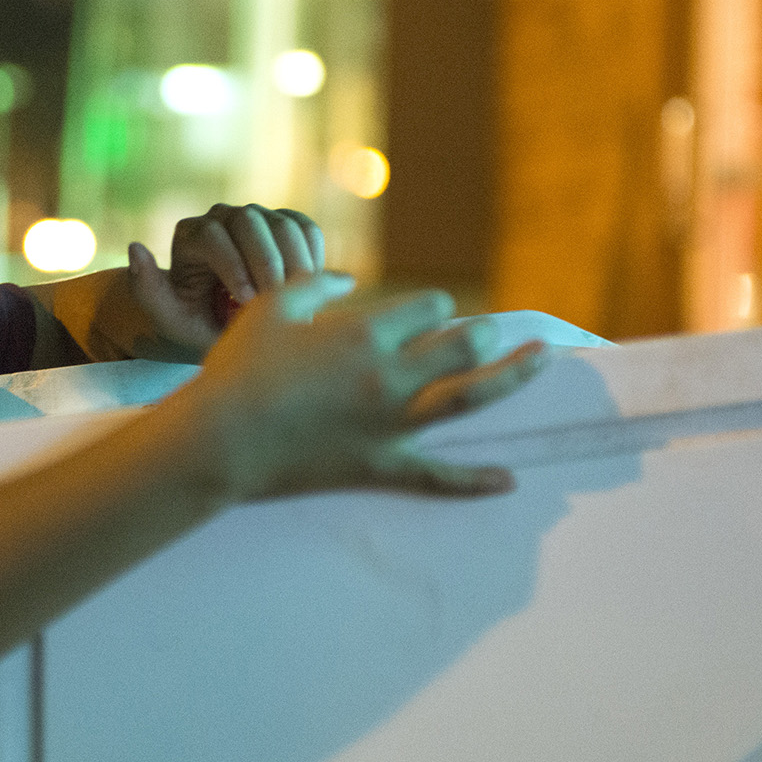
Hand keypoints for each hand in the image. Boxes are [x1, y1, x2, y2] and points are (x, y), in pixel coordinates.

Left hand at [127, 203, 324, 353]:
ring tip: (300, 301)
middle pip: (252, 222)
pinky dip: (314, 257)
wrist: (221, 322)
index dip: (235, 268)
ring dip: (297, 262)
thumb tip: (136, 249)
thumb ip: (146, 289)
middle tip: (280, 303)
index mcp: (190, 234)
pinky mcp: (285, 225)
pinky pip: (307, 230)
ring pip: (284, 224)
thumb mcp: (165, 316)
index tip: (249, 304)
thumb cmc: (192, 323)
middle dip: (269, 264)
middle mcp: (222, 217)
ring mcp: (257, 216)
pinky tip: (312, 289)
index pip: (214, 237)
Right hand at [175, 274, 549, 502]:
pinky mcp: (381, 465)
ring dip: (512, 377)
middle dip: (484, 334)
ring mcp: (391, 425)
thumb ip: (313, 285)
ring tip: (542, 361)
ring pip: (469, 399)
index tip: (427, 312)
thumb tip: (346, 280)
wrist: (219, 439)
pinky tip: (510, 479)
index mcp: (365, 332)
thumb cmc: (238, 369)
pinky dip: (476, 480)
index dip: (433, 306)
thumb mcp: (271, 307)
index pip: (429, 307)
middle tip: (492, 332)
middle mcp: (389, 375)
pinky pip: (439, 476)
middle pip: (464, 347)